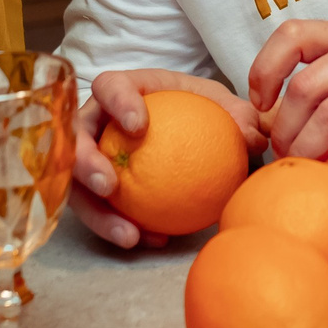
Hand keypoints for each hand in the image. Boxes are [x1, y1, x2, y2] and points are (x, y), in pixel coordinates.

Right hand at [70, 69, 263, 248]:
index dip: (118, 103)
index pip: (110, 86)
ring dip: (97, 213)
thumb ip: (239, 116)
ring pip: (77, 186)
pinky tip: (152, 241)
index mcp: (122, 90)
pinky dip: (121, 229)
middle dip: (84, 163)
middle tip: (110, 186)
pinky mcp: (93, 190)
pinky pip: (100, 213)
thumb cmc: (196, 108)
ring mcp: (90, 157)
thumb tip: (254, 136)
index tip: (140, 126)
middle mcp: (96, 122)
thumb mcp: (220, 106)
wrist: (188, 129)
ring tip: (128, 235)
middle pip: (74, 139)